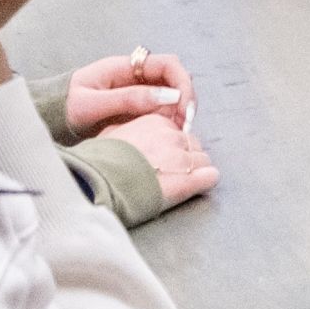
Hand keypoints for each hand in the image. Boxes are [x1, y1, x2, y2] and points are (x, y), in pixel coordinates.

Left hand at [63, 48, 191, 136]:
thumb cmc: (65, 106)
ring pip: (170, 95)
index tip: (184, 109)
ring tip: (175, 133)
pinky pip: (159, 108)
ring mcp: (136, 89)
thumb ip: (129, 99)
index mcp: (124, 67)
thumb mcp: (92, 104)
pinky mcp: (134, 105)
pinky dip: (167, 120)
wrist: (48, 115)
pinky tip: (163, 134)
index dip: (183, 84)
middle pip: (174, 79)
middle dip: (184, 101)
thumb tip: (168, 97)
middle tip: (184, 127)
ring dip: (178, 112)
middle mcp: (134, 74)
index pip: (168, 65)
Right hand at [94, 111, 219, 209]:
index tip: (162, 158)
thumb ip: (128, 129)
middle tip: (169, 172)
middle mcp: (172, 137)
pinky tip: (198, 185)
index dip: (172, 147)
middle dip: (185, 159)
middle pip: (193, 146)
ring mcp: (182, 159)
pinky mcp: (189, 181)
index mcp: (155, 123)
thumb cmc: (100, 162)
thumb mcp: (110, 134)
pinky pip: (210, 176)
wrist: (99, 184)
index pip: (178, 132)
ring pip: (203, 161)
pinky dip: (206, 181)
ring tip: (178, 182)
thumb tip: (130, 132)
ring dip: (195, 171)